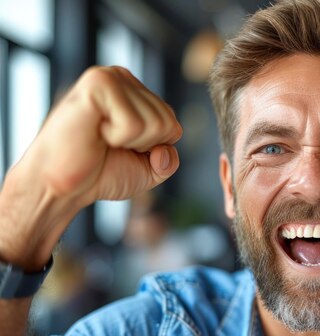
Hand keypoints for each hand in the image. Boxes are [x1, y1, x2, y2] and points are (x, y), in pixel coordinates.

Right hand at [22, 66, 181, 202]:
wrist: (58, 184)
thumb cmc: (99, 173)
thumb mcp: (148, 171)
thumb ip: (169, 161)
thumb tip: (166, 149)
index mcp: (135, 93)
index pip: (172, 124)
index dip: (152, 149)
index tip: (121, 148)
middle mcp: (123, 78)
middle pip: (167, 123)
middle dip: (143, 146)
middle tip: (109, 144)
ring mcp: (110, 77)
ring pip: (154, 124)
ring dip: (128, 142)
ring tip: (101, 137)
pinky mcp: (97, 83)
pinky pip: (133, 123)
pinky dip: (116, 137)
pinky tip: (94, 131)